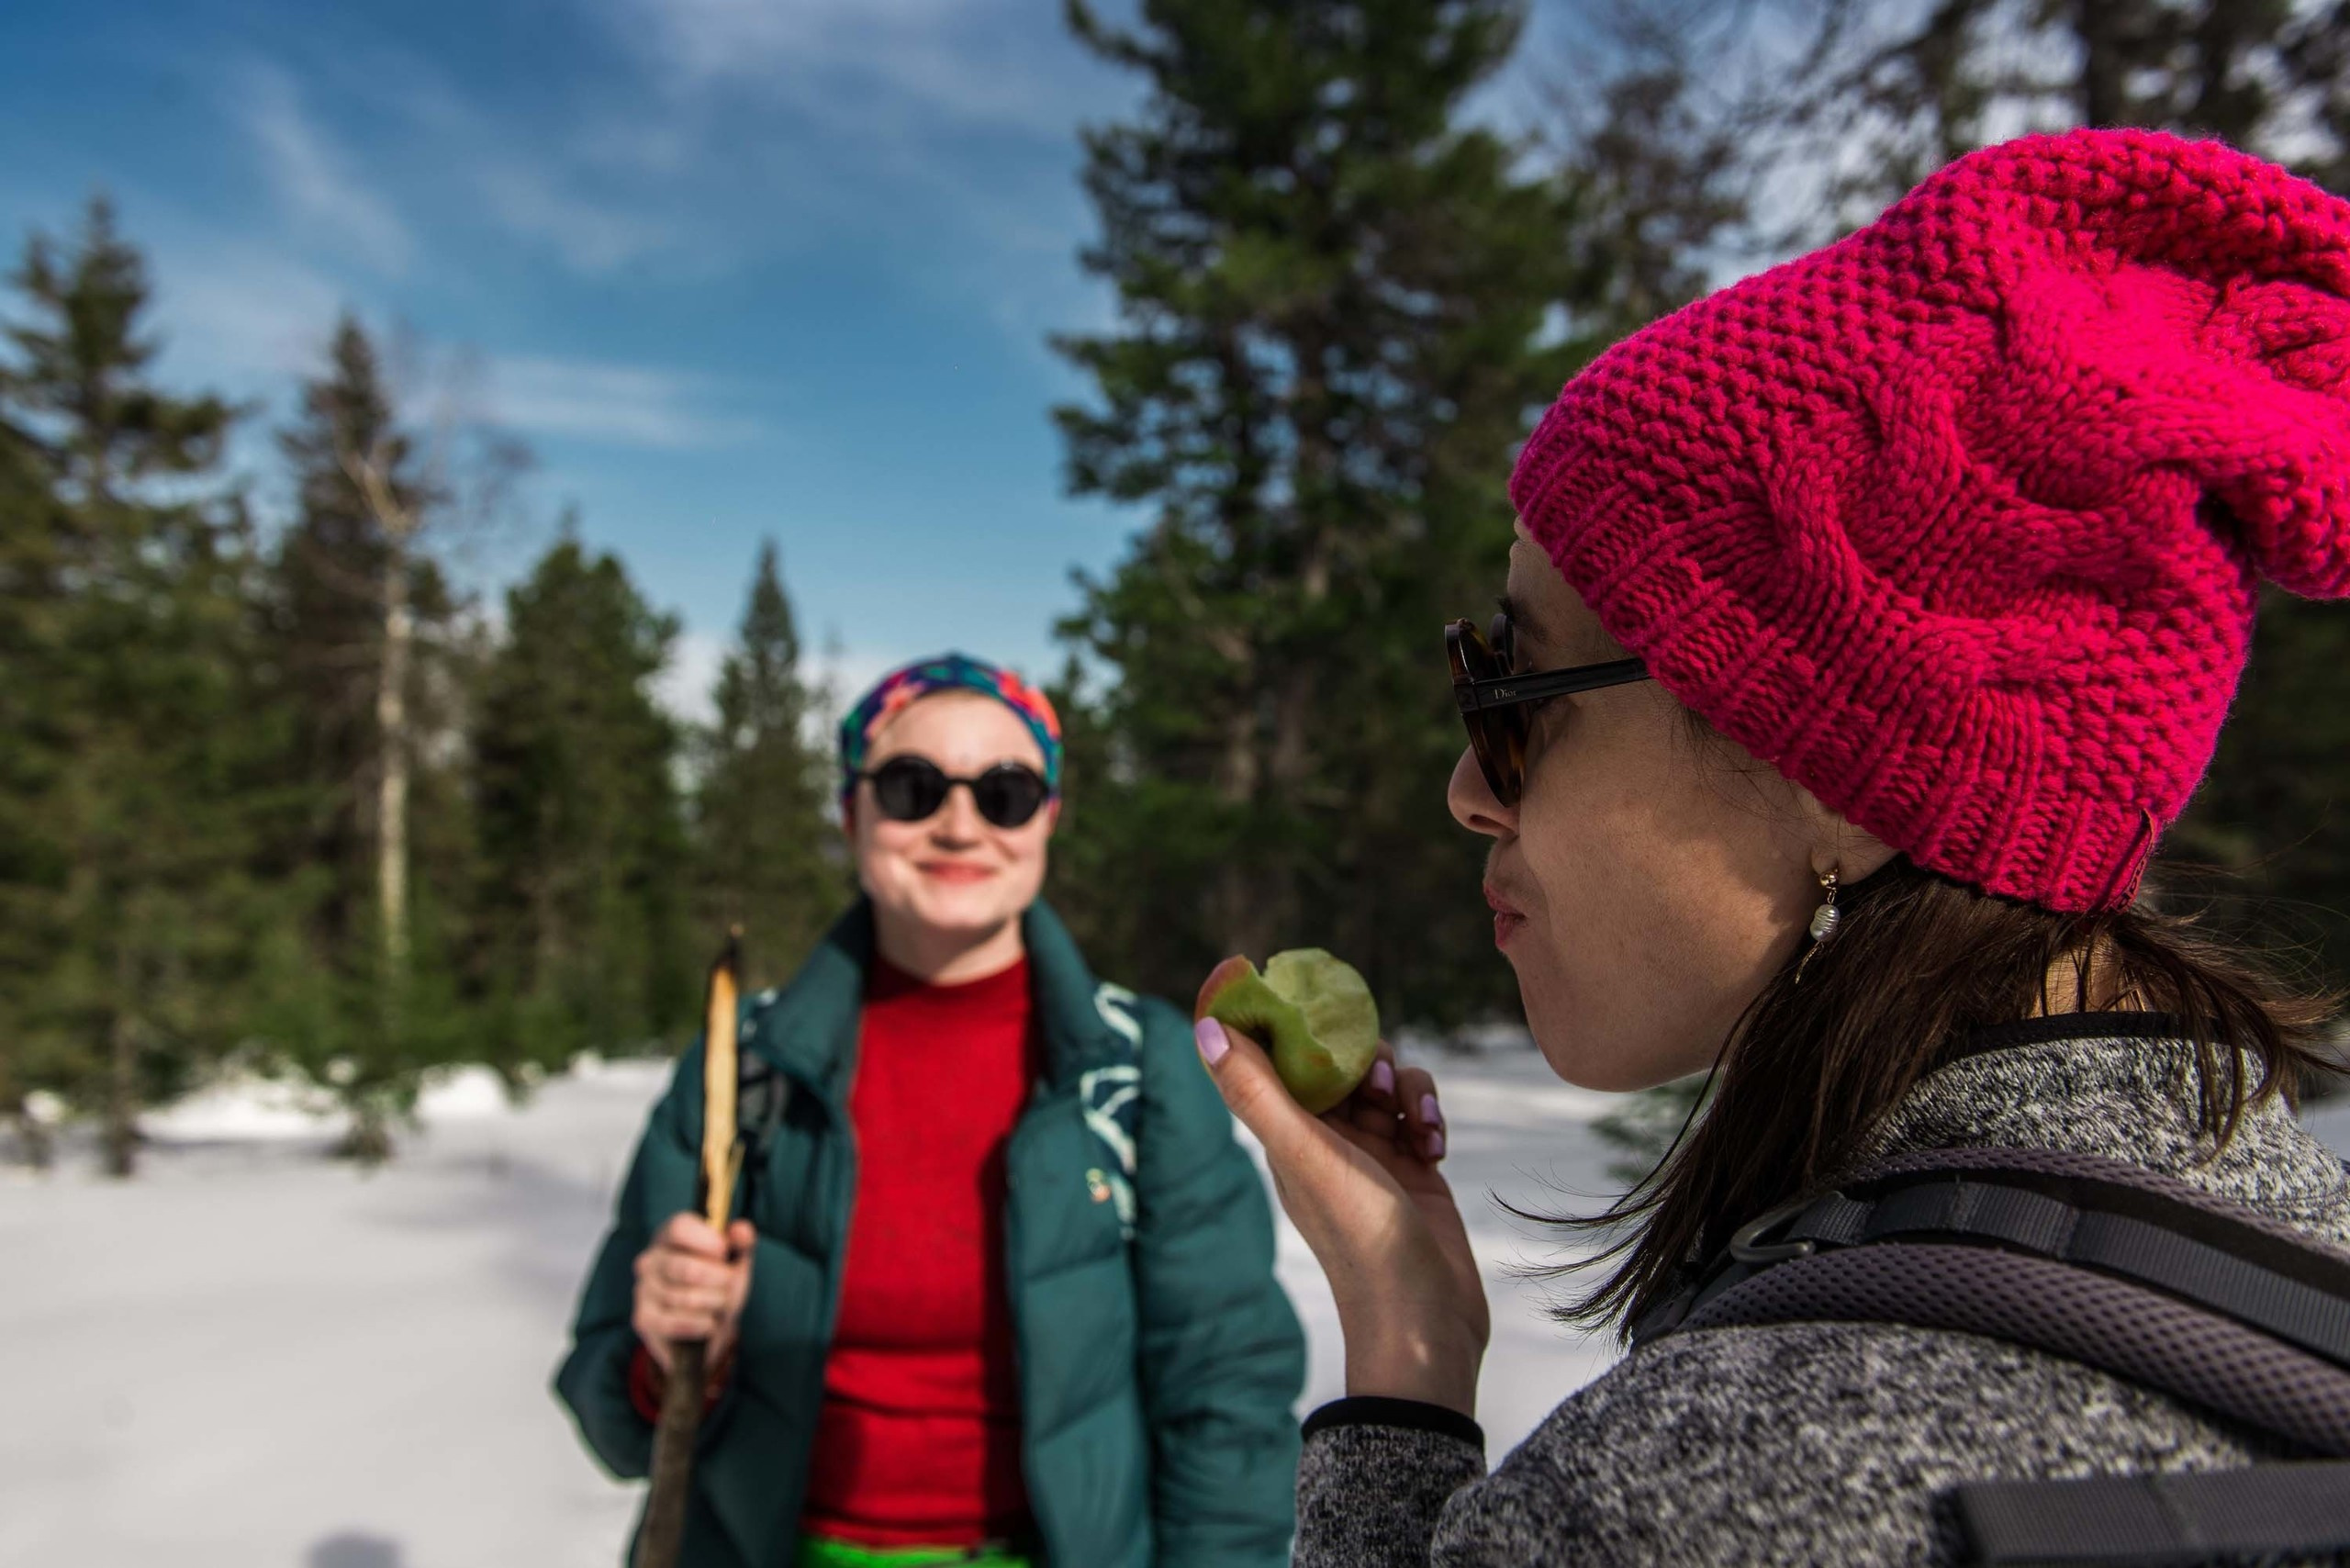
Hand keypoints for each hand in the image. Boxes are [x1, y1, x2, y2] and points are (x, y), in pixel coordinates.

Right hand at [631, 1213, 754, 1374]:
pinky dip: (699, 1324)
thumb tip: (741, 1231)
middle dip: (718, 1279)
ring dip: (713, 1304)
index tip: (724, 1250)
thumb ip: (741, 1242)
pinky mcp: (644, 1317)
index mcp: (672, 1235)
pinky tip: (709, 1322)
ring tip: (720, 1303)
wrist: (708, 1324)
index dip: (704, 1239)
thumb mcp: (735, 1260)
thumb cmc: (719, 1282)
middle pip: (684, 1267)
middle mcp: (652, 1258)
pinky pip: (674, 1323)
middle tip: (730, 1282)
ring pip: (684, 1298)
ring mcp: (644, 1288)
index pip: (679, 1228)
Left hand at [1196, 1020, 1489, 1415]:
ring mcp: (1371, 1155)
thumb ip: (1257, 1092)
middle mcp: (1322, 1141)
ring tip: (1415, 1121)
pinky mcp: (1414, 1169)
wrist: (1426, 1323)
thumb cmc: (1362, 1242)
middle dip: (1357, 1051)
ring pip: (1382, 1082)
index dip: (1266, 1013)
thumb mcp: (1306, 1157)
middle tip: (1371, 1074)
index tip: (1269, 969)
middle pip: (1332, 1061)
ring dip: (1403, 1085)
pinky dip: (1429, 1114)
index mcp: (1283, 1136)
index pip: (1266, 1056)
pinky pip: (1417, 1113)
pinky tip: (1438, 1144)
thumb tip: (1204, 1027)